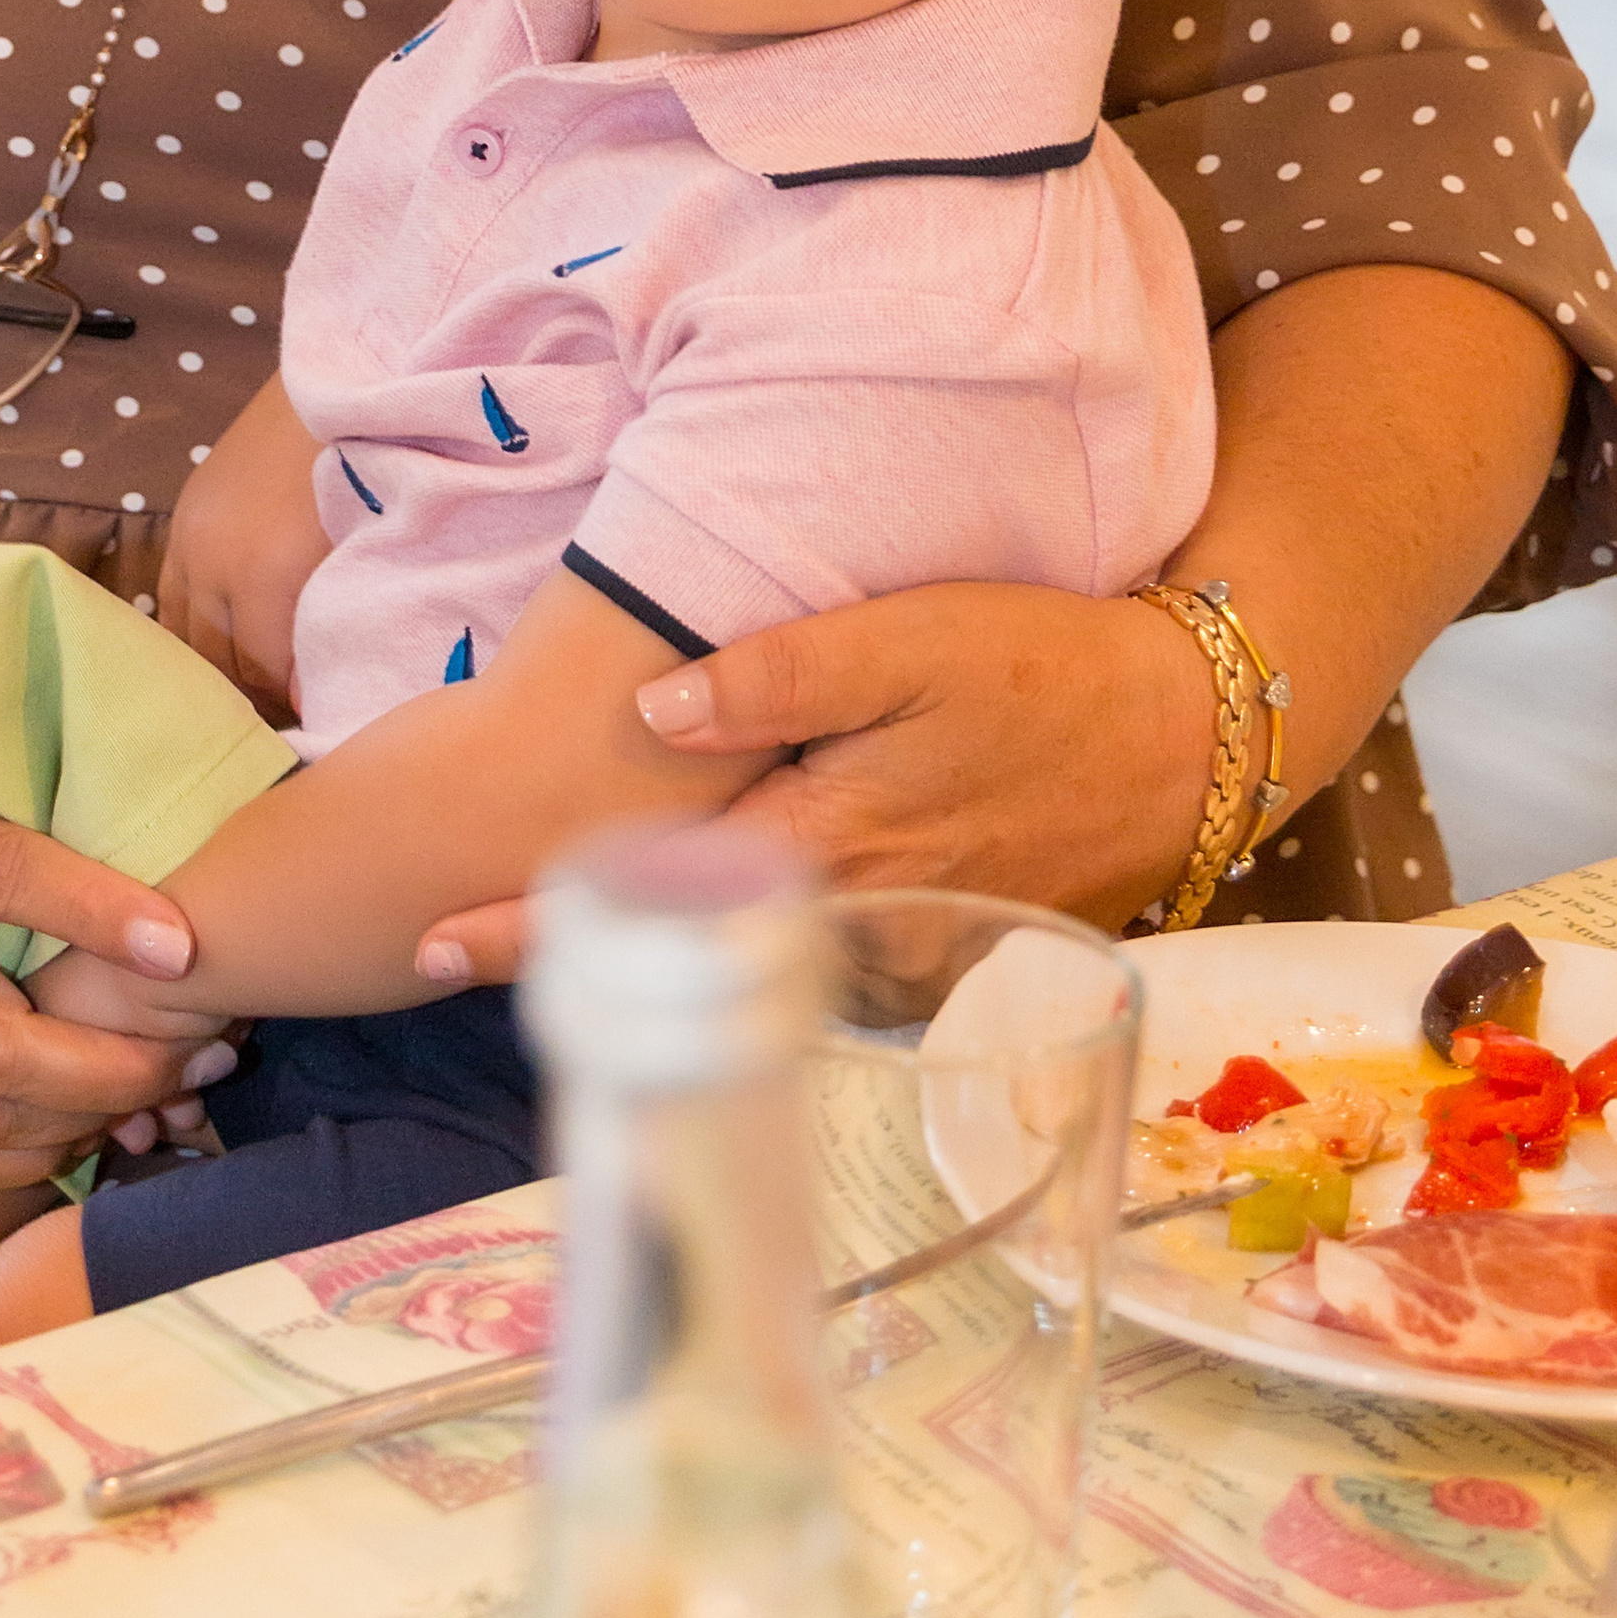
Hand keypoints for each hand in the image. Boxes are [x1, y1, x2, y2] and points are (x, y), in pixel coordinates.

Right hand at [0, 716, 240, 1184]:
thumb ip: (55, 841)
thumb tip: (173, 922)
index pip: (6, 875)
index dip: (98, 912)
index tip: (186, 946)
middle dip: (111, 1073)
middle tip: (204, 1056)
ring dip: (74, 1127)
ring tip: (158, 1100)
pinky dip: (13, 1158)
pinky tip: (78, 1131)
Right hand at [158, 370, 332, 707]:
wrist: (345, 378)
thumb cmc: (373, 465)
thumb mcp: (364, 553)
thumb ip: (336, 626)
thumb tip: (313, 698)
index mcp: (265, 576)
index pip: (263, 672)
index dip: (290, 704)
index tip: (313, 724)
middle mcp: (213, 563)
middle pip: (217, 660)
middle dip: (250, 694)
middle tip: (284, 716)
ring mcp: (190, 537)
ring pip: (185, 632)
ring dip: (216, 663)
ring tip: (251, 687)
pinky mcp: (185, 515)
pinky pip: (171, 593)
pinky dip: (193, 626)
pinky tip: (219, 642)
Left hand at [412, 581, 1213, 980]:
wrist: (1184, 739)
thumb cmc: (1040, 664)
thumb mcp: (916, 639)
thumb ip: (785, 674)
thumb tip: (653, 710)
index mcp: (831, 839)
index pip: (656, 897)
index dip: (540, 927)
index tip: (432, 942)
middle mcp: (850, 921)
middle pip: (681, 955)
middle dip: (568, 961)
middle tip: (434, 952)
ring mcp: (893, 957)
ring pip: (744, 978)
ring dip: (650, 973)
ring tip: (534, 952)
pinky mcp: (933, 963)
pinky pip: (813, 978)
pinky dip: (745, 973)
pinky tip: (691, 951)